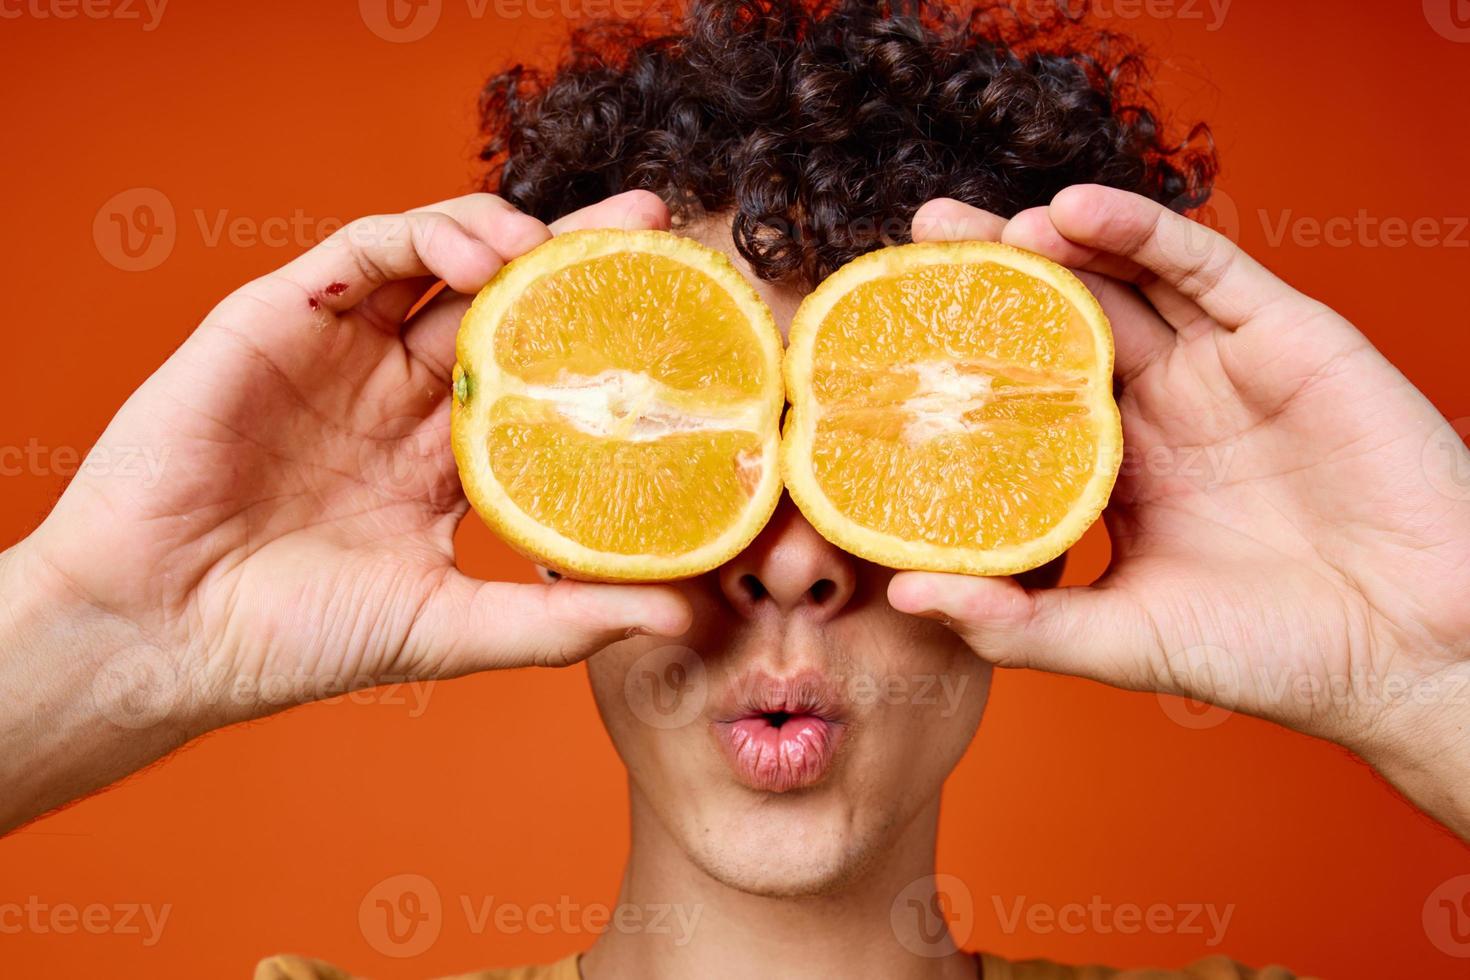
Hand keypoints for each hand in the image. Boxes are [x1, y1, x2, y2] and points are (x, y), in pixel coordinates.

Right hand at [1, 190, 689, 830]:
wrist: (164, 632)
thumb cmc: (297, 639)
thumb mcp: (453, 627)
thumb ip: (563, 618)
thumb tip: (686, 610)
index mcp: (447, 459)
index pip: (547, 380)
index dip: (610, 344)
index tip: (685, 323)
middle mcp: (403, 395)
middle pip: (511, 303)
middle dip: (580, 258)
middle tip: (653, 224)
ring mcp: (345, 352)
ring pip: (442, 259)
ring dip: (507, 238)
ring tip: (557, 250)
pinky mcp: (281, 317)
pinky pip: (365, 252)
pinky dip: (425, 236)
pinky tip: (477, 255)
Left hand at [889, 186, 1469, 833]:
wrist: (1417, 652)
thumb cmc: (1275, 655)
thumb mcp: (1124, 640)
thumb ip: (1018, 624)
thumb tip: (905, 598)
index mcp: (1115, 471)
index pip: (1020, 396)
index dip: (961, 362)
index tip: (889, 338)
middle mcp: (1160, 408)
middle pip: (1059, 322)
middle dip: (991, 281)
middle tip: (919, 244)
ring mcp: (1219, 367)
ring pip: (1123, 280)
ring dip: (1052, 244)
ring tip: (982, 228)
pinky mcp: (1284, 336)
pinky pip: (1204, 267)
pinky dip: (1140, 231)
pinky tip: (1072, 213)